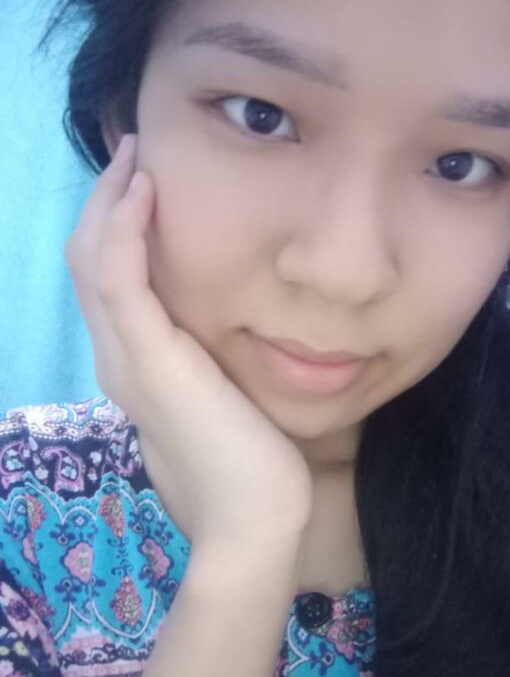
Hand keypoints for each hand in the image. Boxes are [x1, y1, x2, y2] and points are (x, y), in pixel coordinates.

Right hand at [64, 134, 312, 547]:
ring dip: (109, 202)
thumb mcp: (224, 400)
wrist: (253, 523)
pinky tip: (144, 190)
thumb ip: (211, 366)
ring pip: (93, 261)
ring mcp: (126, 360)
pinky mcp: (148, 362)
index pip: (109, 280)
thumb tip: (227, 337)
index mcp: (137, 366)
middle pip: (90, 261)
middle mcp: (119, 358)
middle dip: (106, 202)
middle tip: (132, 152)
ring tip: (134, 155)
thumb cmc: (252, 466)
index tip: (143, 181)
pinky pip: (120, 279)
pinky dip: (125, 229)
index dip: (116, 227)